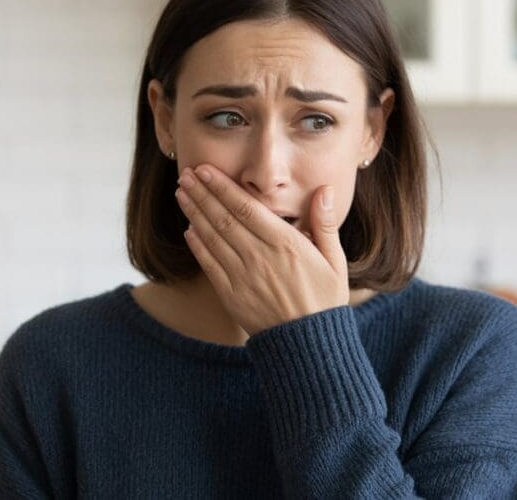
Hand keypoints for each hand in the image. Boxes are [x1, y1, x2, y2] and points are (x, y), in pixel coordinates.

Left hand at [174, 164, 349, 335]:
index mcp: (285, 244)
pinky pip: (210, 265)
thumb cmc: (325, 301)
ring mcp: (242, 276)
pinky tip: (188, 229)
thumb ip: (325, 224)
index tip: (205, 170)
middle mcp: (259, 256)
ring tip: (181, 193)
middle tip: (185, 174)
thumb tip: (325, 190)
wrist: (309, 346)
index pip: (246, 207)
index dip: (223, 187)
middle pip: (223, 218)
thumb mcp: (335, 261)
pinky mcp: (231, 295)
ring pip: (212, 237)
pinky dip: (197, 245)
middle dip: (202, 193)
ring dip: (194, 213)